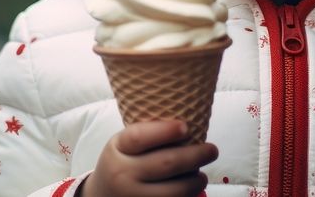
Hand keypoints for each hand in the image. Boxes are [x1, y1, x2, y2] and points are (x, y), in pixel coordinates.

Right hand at [77, 120, 217, 196]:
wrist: (102, 196)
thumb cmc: (121, 162)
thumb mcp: (122, 145)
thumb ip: (146, 135)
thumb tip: (187, 124)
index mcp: (118, 149)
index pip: (139, 137)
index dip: (164, 131)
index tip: (186, 127)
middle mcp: (123, 174)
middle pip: (165, 163)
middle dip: (195, 156)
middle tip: (212, 150)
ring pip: (173, 191)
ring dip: (195, 181)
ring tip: (202, 175)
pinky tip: (192, 190)